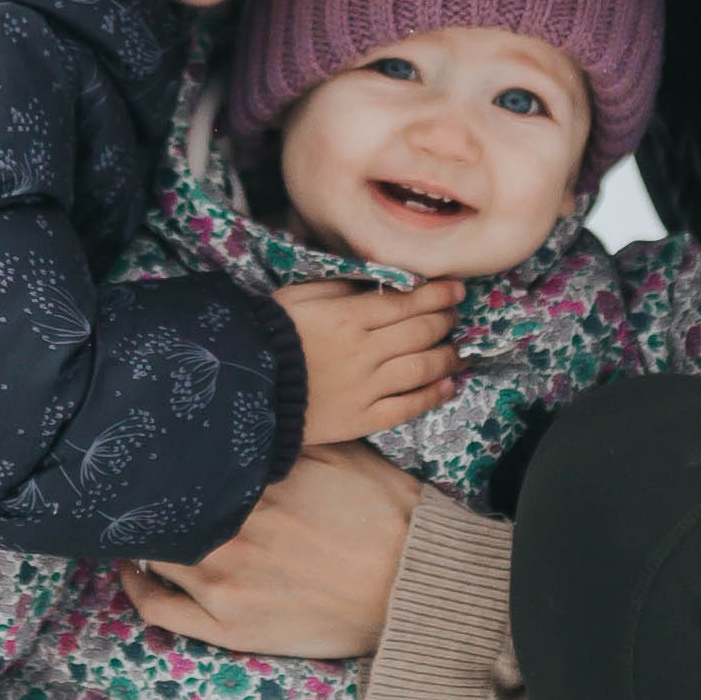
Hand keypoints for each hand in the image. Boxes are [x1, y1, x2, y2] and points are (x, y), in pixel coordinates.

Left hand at [123, 443, 421, 657]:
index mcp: (255, 482)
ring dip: (141, 532)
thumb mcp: (341, 453)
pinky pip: (157, 607)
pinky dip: (136, 587)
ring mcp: (223, 582)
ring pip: (151, 550)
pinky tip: (133, 570)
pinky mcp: (228, 627)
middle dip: (146, 488)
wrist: (416, 586)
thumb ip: (288, 435)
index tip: (155, 441)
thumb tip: (246, 405)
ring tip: (138, 518)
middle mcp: (229, 530)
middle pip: (159, 501)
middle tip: (138, 478)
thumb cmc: (386, 515)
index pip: (186, 457)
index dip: (169, 449)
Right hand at [279, 277, 462, 441]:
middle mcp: (364, 350)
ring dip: (447, 357)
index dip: (438, 295)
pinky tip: (447, 387)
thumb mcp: (301, 295)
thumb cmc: (269, 333)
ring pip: (421, 368)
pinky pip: (406, 408)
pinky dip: (431, 396)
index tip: (456, 290)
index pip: (407, 302)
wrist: (243, 386)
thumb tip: (379, 281)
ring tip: (457, 352)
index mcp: (349, 316)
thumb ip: (343, 287)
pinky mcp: (362, 418)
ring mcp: (366, 387)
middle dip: (445, 321)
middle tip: (454, 316)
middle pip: (420, 332)